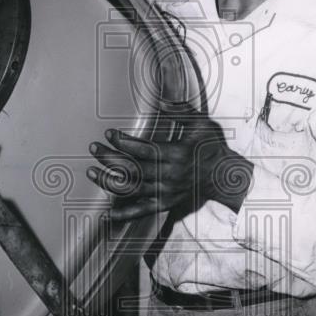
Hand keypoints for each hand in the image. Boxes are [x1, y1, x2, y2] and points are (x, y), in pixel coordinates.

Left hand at [87, 114, 253, 221]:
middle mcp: (168, 175)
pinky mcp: (164, 204)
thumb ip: (180, 112)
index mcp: (176, 154)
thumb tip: (161, 101)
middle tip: (94, 148)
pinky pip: (142, 211)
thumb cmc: (212, 148)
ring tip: (92, 172)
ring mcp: (165, 192)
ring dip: (109, 181)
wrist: (224, 177)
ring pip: (132, 189)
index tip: (109, 134)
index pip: (143, 149)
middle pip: (132, 168)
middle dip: (109, 158)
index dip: (124, 142)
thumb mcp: (202, 125)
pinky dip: (124, 214)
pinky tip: (108, 214)